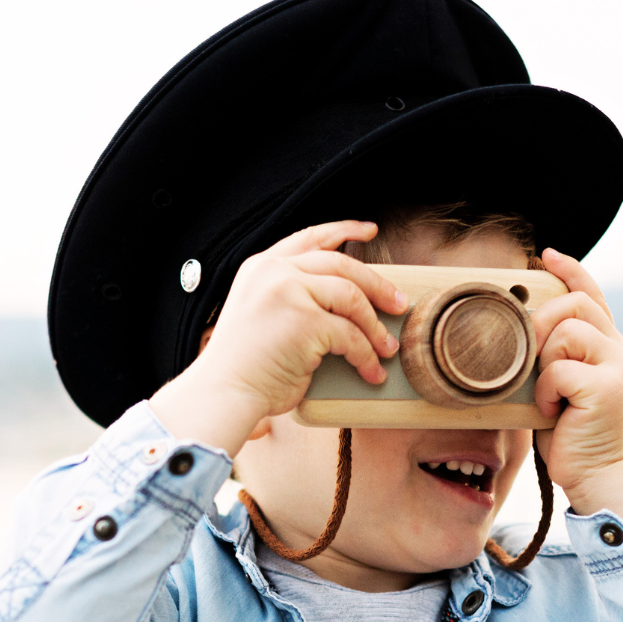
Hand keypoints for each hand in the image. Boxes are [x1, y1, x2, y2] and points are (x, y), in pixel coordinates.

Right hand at [149, 221, 408, 455]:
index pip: (310, 238)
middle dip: (377, 285)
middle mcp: (274, 272)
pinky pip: (350, 335)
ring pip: (352, 298)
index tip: (368, 230)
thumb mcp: (261, 313)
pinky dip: (366, 356)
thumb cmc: (243, 366)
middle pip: (342, 265)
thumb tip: (343, 304)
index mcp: (261, 267)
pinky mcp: (306, 320)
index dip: (343, 230)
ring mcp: (290, 292)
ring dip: (375, 326)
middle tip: (398, 303)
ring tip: (387, 347)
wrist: (224, 391)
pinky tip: (371, 371)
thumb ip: (292, 297)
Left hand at [531, 248, 622, 519]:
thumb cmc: (569, 432)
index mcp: (609, 346)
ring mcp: (617, 367)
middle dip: (542, 322)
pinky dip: (544, 390)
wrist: (595, 475)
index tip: (546, 255)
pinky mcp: (607, 387)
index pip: (593, 292)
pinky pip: (559, 368)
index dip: (570, 269)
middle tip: (531, 356)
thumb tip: (523, 327)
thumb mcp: (559, 384)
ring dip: (544, 362)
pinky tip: (551, 410)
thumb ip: (554, 354)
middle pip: (575, 304)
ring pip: (566, 332)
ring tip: (547, 393)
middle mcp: (619, 350)